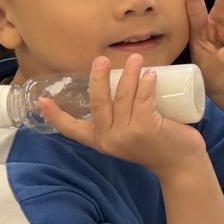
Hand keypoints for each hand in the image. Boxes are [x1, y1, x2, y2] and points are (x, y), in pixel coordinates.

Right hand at [39, 55, 205, 175]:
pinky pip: (143, 100)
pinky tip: (150, 74)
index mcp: (100, 141)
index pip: (72, 129)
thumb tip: (120, 83)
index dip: (55, 115)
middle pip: (98, 103)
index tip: (41, 100)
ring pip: (123, 97)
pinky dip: (146, 84)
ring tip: (136, 58)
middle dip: (98, 78)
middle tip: (100, 59)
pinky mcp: (146, 128)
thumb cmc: (157, 144)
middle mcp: (109, 139)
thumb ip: (120, 118)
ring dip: (129, 74)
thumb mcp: (129, 134)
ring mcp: (127, 134)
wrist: (182, 164)